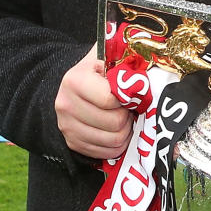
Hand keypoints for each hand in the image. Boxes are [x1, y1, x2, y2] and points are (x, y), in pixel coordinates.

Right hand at [55, 44, 131, 159]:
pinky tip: (117, 131)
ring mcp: (66, 126)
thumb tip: (145, 80)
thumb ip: (127, 64)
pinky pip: (105, 153)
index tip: (129, 93)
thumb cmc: (101, 68)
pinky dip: (117, 144)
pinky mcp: (72, 143)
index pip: (110, 99)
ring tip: (124, 118)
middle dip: (128, 116)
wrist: (78, 82)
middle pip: (113, 123)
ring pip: (112, 140)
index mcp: (74, 80)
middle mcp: (65, 104)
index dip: (127, 98)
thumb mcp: (111, 57)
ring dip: (125, 131)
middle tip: (129, 108)